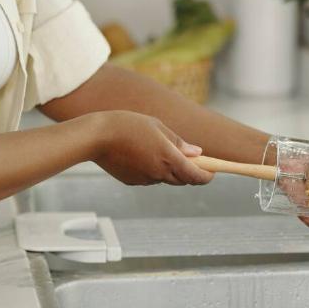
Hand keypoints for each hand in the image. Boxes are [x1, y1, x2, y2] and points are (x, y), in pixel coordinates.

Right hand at [91, 110, 213, 185]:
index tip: (212, 172)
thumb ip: (178, 142)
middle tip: (189, 158)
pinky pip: (149, 178)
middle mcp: (159, 173)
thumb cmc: (128, 125)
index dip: (207, 176)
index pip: (196, 176)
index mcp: (169, 158)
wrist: (96, 137)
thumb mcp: (157, 126)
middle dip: (189, 172)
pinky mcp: (132, 182)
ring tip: (156, 148)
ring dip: (169, 169)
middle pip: (182, 180)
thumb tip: (197, 153)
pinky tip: (139, 153)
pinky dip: (151, 169)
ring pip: (165, 178)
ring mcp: (145, 180)